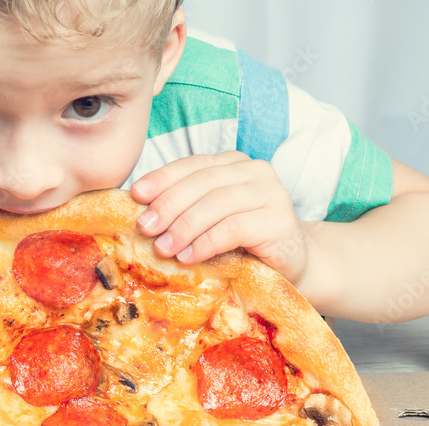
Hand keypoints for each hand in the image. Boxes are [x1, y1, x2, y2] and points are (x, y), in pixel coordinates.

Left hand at [130, 151, 307, 284]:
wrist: (292, 265)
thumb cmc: (244, 242)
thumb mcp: (210, 218)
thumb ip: (185, 207)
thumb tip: (141, 212)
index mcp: (233, 163)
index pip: (192, 165)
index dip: (162, 178)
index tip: (136, 195)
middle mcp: (255, 170)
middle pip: (202, 181)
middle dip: (168, 204)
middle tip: (145, 227)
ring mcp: (272, 193)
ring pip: (217, 203)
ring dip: (184, 226)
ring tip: (163, 247)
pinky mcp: (280, 221)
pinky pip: (234, 228)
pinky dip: (206, 243)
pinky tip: (188, 256)